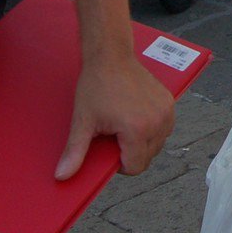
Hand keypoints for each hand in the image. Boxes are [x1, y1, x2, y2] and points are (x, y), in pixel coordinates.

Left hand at [56, 53, 174, 178]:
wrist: (111, 56)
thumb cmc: (97, 85)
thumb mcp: (83, 121)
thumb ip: (75, 152)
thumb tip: (62, 176)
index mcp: (137, 130)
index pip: (135, 167)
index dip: (119, 164)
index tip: (109, 147)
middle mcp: (157, 122)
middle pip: (147, 158)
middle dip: (130, 152)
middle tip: (114, 134)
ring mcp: (166, 112)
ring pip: (158, 145)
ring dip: (143, 142)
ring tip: (125, 125)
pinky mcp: (170, 103)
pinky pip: (165, 129)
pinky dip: (153, 130)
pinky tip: (137, 118)